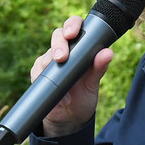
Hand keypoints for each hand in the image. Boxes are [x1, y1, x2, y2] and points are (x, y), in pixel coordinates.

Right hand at [31, 15, 114, 136]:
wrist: (69, 118)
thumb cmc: (83, 96)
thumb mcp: (93, 83)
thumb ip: (99, 67)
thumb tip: (108, 53)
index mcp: (79, 46)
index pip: (74, 26)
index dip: (72, 25)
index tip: (72, 34)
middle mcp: (64, 50)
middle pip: (57, 36)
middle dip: (58, 45)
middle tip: (62, 58)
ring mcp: (49, 62)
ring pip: (45, 55)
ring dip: (51, 66)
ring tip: (64, 86)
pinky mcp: (38, 74)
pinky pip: (37, 72)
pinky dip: (44, 81)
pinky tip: (55, 92)